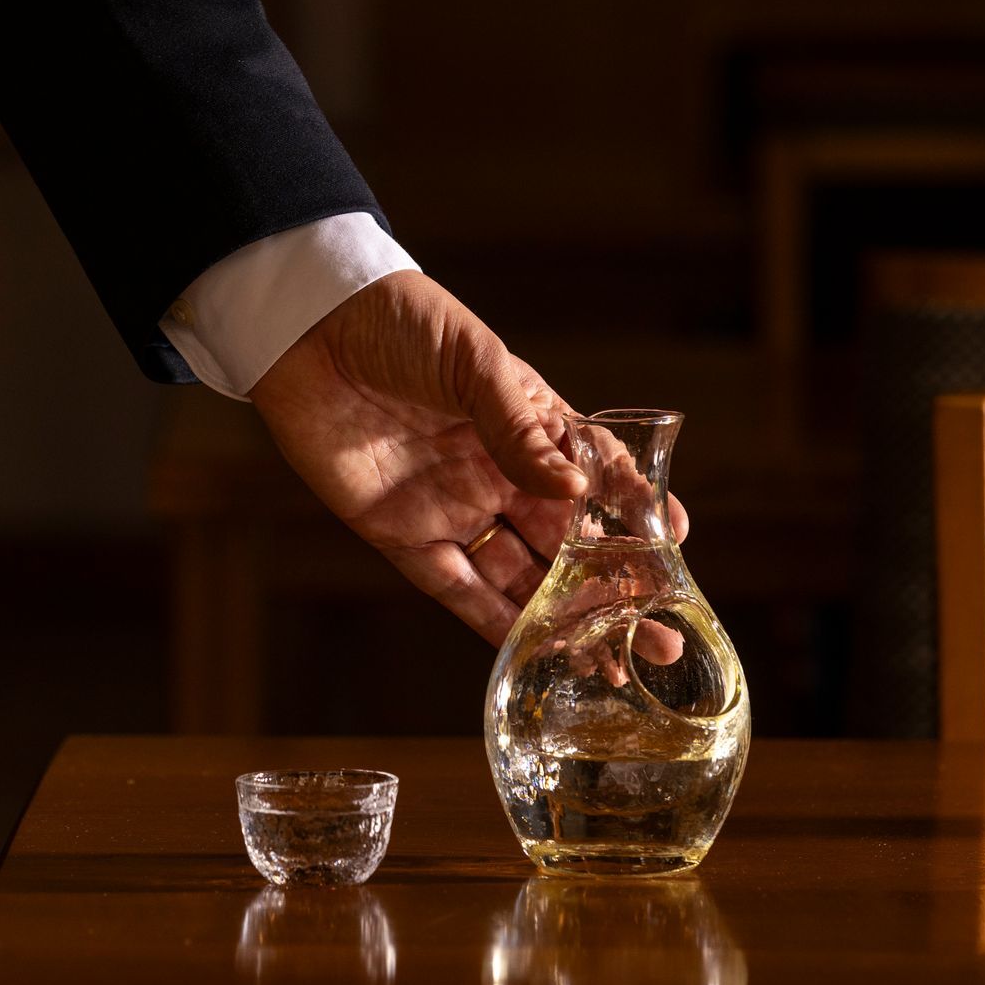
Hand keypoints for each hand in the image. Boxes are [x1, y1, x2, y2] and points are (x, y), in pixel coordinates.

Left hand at [248, 270, 686, 647]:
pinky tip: (533, 649)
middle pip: (566, 543)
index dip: (635, 512)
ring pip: (520, 577)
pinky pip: (455, 587)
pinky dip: (492, 621)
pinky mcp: (401, 533)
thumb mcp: (474, 363)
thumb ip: (522, 430)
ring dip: (564, 619)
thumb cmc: (399, 323)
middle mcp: (497, 473)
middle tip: (660, 636)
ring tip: (614, 661)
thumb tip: (578, 486)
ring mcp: (452, 506)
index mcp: (528, 423)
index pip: (595, 476)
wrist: (308, 328)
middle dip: (613, 591)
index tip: (675, 545)